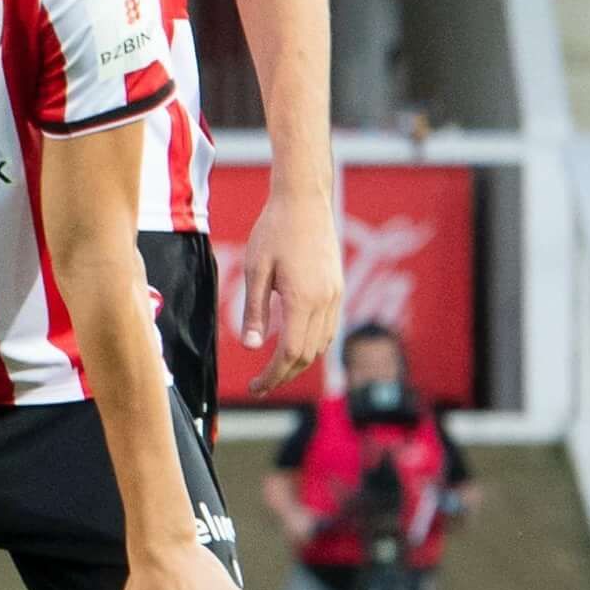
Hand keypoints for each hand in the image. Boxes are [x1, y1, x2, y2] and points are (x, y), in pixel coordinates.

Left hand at [230, 178, 343, 394]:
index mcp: (303, 300)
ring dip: (299, 362)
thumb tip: (250, 348)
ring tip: (273, 370)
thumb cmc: (273, 231)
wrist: (304, 202)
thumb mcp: (256, 271)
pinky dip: (311, 344)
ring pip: (321, 344)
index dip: (272, 375)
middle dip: (283, 375)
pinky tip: (293, 344)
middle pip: (308, 355)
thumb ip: (254, 311)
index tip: (254, 387)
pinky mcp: (339, 288)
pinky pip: (328, 328)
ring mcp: (336, 295)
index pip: (290, 353)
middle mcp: (326, 302)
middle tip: (259, 386)